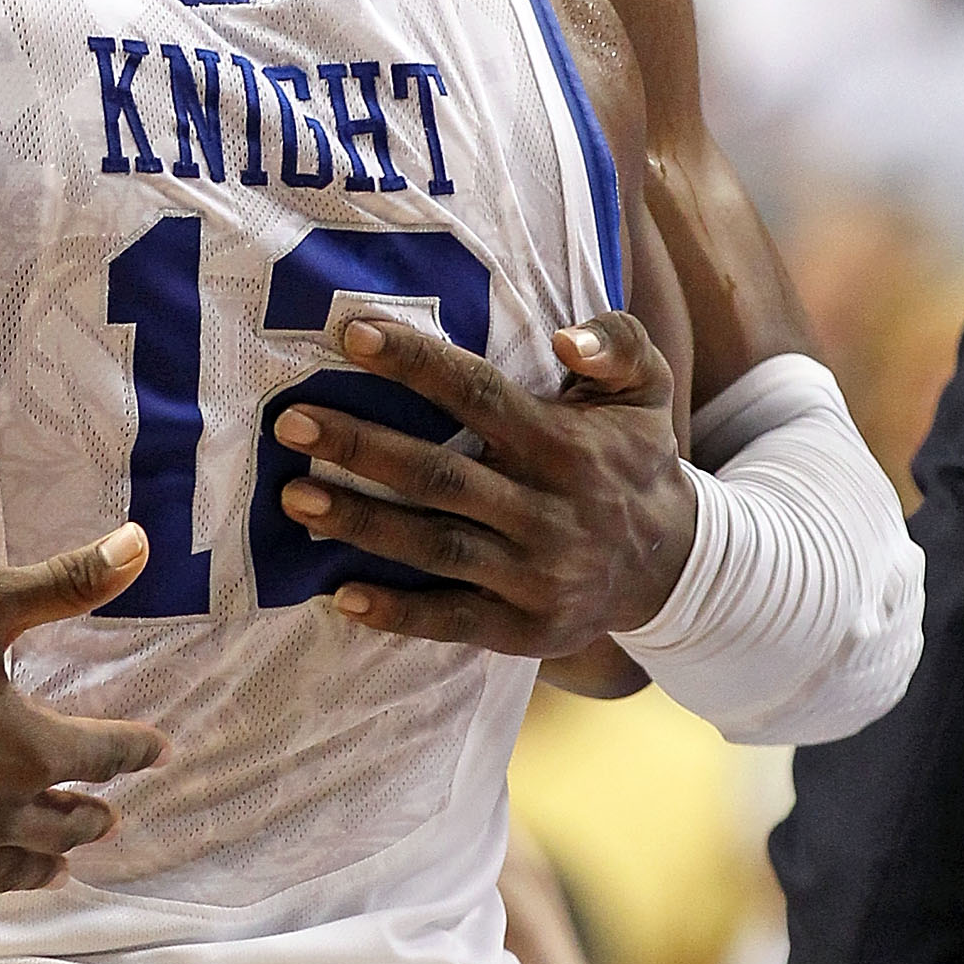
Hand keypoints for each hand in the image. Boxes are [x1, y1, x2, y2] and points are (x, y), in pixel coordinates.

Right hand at [0, 526, 167, 927]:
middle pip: (61, 825)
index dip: (133, 750)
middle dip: (89, 818)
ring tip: (57, 872)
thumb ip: (67, 580)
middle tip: (107, 818)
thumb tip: (140, 545)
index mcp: (28, 750)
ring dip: (38, 868)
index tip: (155, 751)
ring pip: (6, 870)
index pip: (102, 756)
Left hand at [271, 311, 695, 652]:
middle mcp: (546, 510)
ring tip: (294, 499)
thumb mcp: (646, 390)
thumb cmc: (633, 460)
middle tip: (291, 422)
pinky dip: (396, 613)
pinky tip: (340, 595)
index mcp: (564, 445)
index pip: (479, 395)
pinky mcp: (523, 627)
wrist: (672, 565)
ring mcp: (534, 574)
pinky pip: (452, 621)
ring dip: (362, 525)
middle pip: (440, 476)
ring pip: (435, 547)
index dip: (416, 365)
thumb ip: (617, 343)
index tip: (351, 336)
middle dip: (361, 448)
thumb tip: (567, 337)